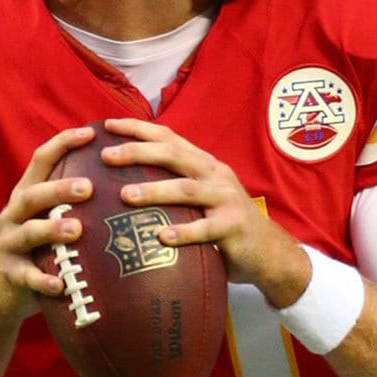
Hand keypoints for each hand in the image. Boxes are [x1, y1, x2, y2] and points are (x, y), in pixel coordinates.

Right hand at [0, 126, 95, 319]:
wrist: (2, 291)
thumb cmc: (40, 247)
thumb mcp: (49, 216)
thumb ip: (73, 198)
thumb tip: (126, 176)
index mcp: (27, 194)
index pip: (41, 160)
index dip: (63, 143)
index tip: (91, 132)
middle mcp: (14, 213)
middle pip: (33, 194)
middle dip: (59, 188)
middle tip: (88, 187)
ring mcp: (9, 243)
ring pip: (28, 232)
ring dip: (52, 229)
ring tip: (76, 230)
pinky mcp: (11, 274)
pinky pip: (27, 277)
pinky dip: (43, 281)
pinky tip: (61, 284)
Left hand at [101, 118, 309, 307]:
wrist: (269, 251)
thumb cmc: (224, 223)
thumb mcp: (202, 196)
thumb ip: (174, 185)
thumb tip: (122, 183)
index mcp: (203, 163)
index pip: (168, 137)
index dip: (138, 128)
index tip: (108, 125)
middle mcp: (214, 175)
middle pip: (174, 155)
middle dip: (138, 152)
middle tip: (107, 155)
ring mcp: (226, 199)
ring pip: (186, 189)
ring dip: (154, 190)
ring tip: (124, 195)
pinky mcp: (234, 227)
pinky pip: (206, 229)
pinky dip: (184, 232)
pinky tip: (162, 238)